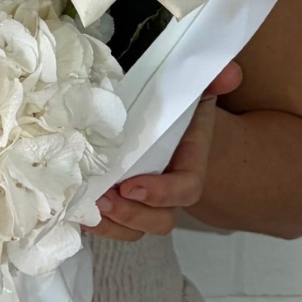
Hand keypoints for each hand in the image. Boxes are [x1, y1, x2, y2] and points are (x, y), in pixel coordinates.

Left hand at [92, 60, 241, 241]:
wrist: (167, 120)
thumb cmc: (178, 106)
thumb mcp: (194, 88)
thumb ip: (212, 80)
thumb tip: (229, 73)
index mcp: (189, 162)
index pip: (186, 189)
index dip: (162, 194)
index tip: (131, 186)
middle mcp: (169, 189)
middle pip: (161, 220)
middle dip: (132, 215)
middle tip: (103, 198)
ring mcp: (144, 201)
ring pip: (134, 229)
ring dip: (110, 225)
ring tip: (86, 206)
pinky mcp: (121, 202)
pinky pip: (112, 226)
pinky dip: (93, 224)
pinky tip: (73, 210)